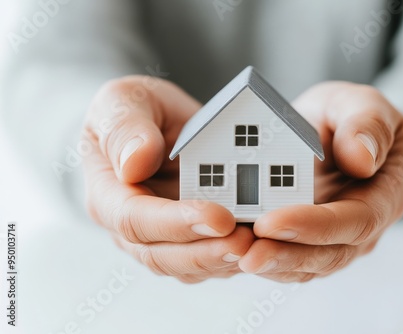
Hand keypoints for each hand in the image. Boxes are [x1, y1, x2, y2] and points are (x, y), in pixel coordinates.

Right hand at [83, 76, 253, 282]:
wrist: (158, 123)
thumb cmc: (137, 111)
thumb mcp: (125, 100)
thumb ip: (124, 127)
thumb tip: (134, 163)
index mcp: (108, 192)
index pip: (134, 219)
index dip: (176, 222)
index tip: (219, 217)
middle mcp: (130, 225)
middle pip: (162, 255)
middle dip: (206, 251)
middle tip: (246, 241)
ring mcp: (161, 237)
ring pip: (188, 266)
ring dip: (223, 260)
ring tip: (258, 246)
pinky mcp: (189, 239)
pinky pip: (208, 260)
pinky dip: (233, 256)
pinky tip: (259, 245)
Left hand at [239, 82, 402, 281]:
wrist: (333, 130)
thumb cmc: (348, 117)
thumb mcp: (360, 103)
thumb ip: (367, 123)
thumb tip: (363, 159)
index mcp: (383, 194)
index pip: (354, 221)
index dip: (314, 225)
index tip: (272, 221)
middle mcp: (360, 227)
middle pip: (328, 255)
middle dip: (286, 257)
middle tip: (247, 255)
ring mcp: (333, 239)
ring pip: (305, 266)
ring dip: (270, 264)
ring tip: (234, 256)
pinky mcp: (305, 241)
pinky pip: (287, 259)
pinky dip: (261, 256)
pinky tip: (234, 251)